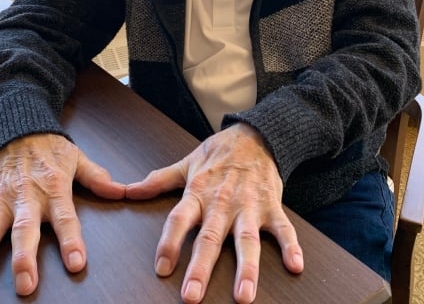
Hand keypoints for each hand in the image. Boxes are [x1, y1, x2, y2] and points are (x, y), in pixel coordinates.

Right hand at [0, 133, 125, 295]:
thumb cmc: (50, 147)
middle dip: (23, 258)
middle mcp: (25, 196)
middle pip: (24, 230)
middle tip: (24, 285)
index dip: (71, 241)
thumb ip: (98, 178)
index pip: (66, 218)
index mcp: (54, 188)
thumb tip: (122, 192)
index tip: (76, 263)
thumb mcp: (78, 159)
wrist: (19, 124)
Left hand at [126, 123, 303, 303]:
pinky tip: (295, 266)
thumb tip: (128, 191)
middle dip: (201, 268)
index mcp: (199, 193)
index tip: (162, 268)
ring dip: (246, 268)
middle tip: (192, 296)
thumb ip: (159, 181)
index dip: (169, 243)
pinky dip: (291, 247)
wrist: (256, 135)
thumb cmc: (219, 153)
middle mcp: (222, 203)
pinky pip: (284, 229)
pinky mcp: (272, 207)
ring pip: (247, 241)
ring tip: (244, 296)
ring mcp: (249, 206)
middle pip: (210, 238)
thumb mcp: (187, 163)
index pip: (179, 220)